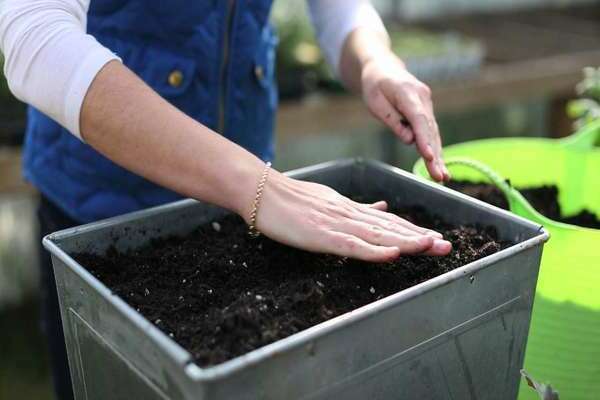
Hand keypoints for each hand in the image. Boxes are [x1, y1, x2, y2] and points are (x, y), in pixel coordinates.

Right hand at [251, 171, 451, 261]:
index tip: (435, 239)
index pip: (388, 222)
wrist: (264, 192)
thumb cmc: (292, 199)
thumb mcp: (330, 201)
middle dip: (420, 238)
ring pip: (378, 235)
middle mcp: (350, 215)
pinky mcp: (323, 236)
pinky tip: (393, 253)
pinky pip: (353, 245)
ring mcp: (337, 224)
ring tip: (432, 247)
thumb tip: (383, 208)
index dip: (413, 231)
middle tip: (447, 247)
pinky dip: (375, 250)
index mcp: (351, 209)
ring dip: (407, 242)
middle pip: (390, 228)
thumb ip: (358, 208)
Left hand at [361, 53, 449, 181]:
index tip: (428, 156)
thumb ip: (392, 120)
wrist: (384, 69)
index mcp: (408, 93)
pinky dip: (434, 148)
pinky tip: (439, 165)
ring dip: (438, 156)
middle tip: (440, 177)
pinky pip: (430, 132)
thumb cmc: (375, 86)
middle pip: (430, 130)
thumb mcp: (374, 102)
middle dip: (435, 155)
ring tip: (442, 177)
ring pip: (433, 133)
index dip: (424, 139)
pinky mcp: (426, 112)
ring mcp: (427, 105)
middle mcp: (423, 98)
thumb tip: (409, 140)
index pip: (418, 119)